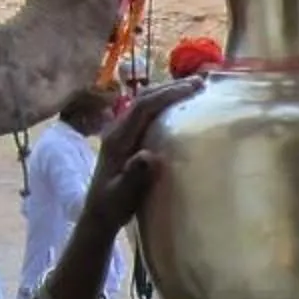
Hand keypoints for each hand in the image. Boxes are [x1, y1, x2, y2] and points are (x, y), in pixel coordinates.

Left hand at [90, 78, 201, 229]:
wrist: (97, 215)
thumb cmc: (112, 207)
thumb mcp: (122, 196)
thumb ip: (134, 176)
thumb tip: (150, 155)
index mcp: (117, 139)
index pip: (143, 107)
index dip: (167, 94)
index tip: (193, 88)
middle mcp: (118, 129)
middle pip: (144, 98)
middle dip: (171, 87)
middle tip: (200, 82)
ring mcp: (121, 132)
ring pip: (145, 102)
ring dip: (168, 92)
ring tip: (194, 89)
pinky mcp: (127, 138)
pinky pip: (146, 113)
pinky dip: (164, 104)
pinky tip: (180, 107)